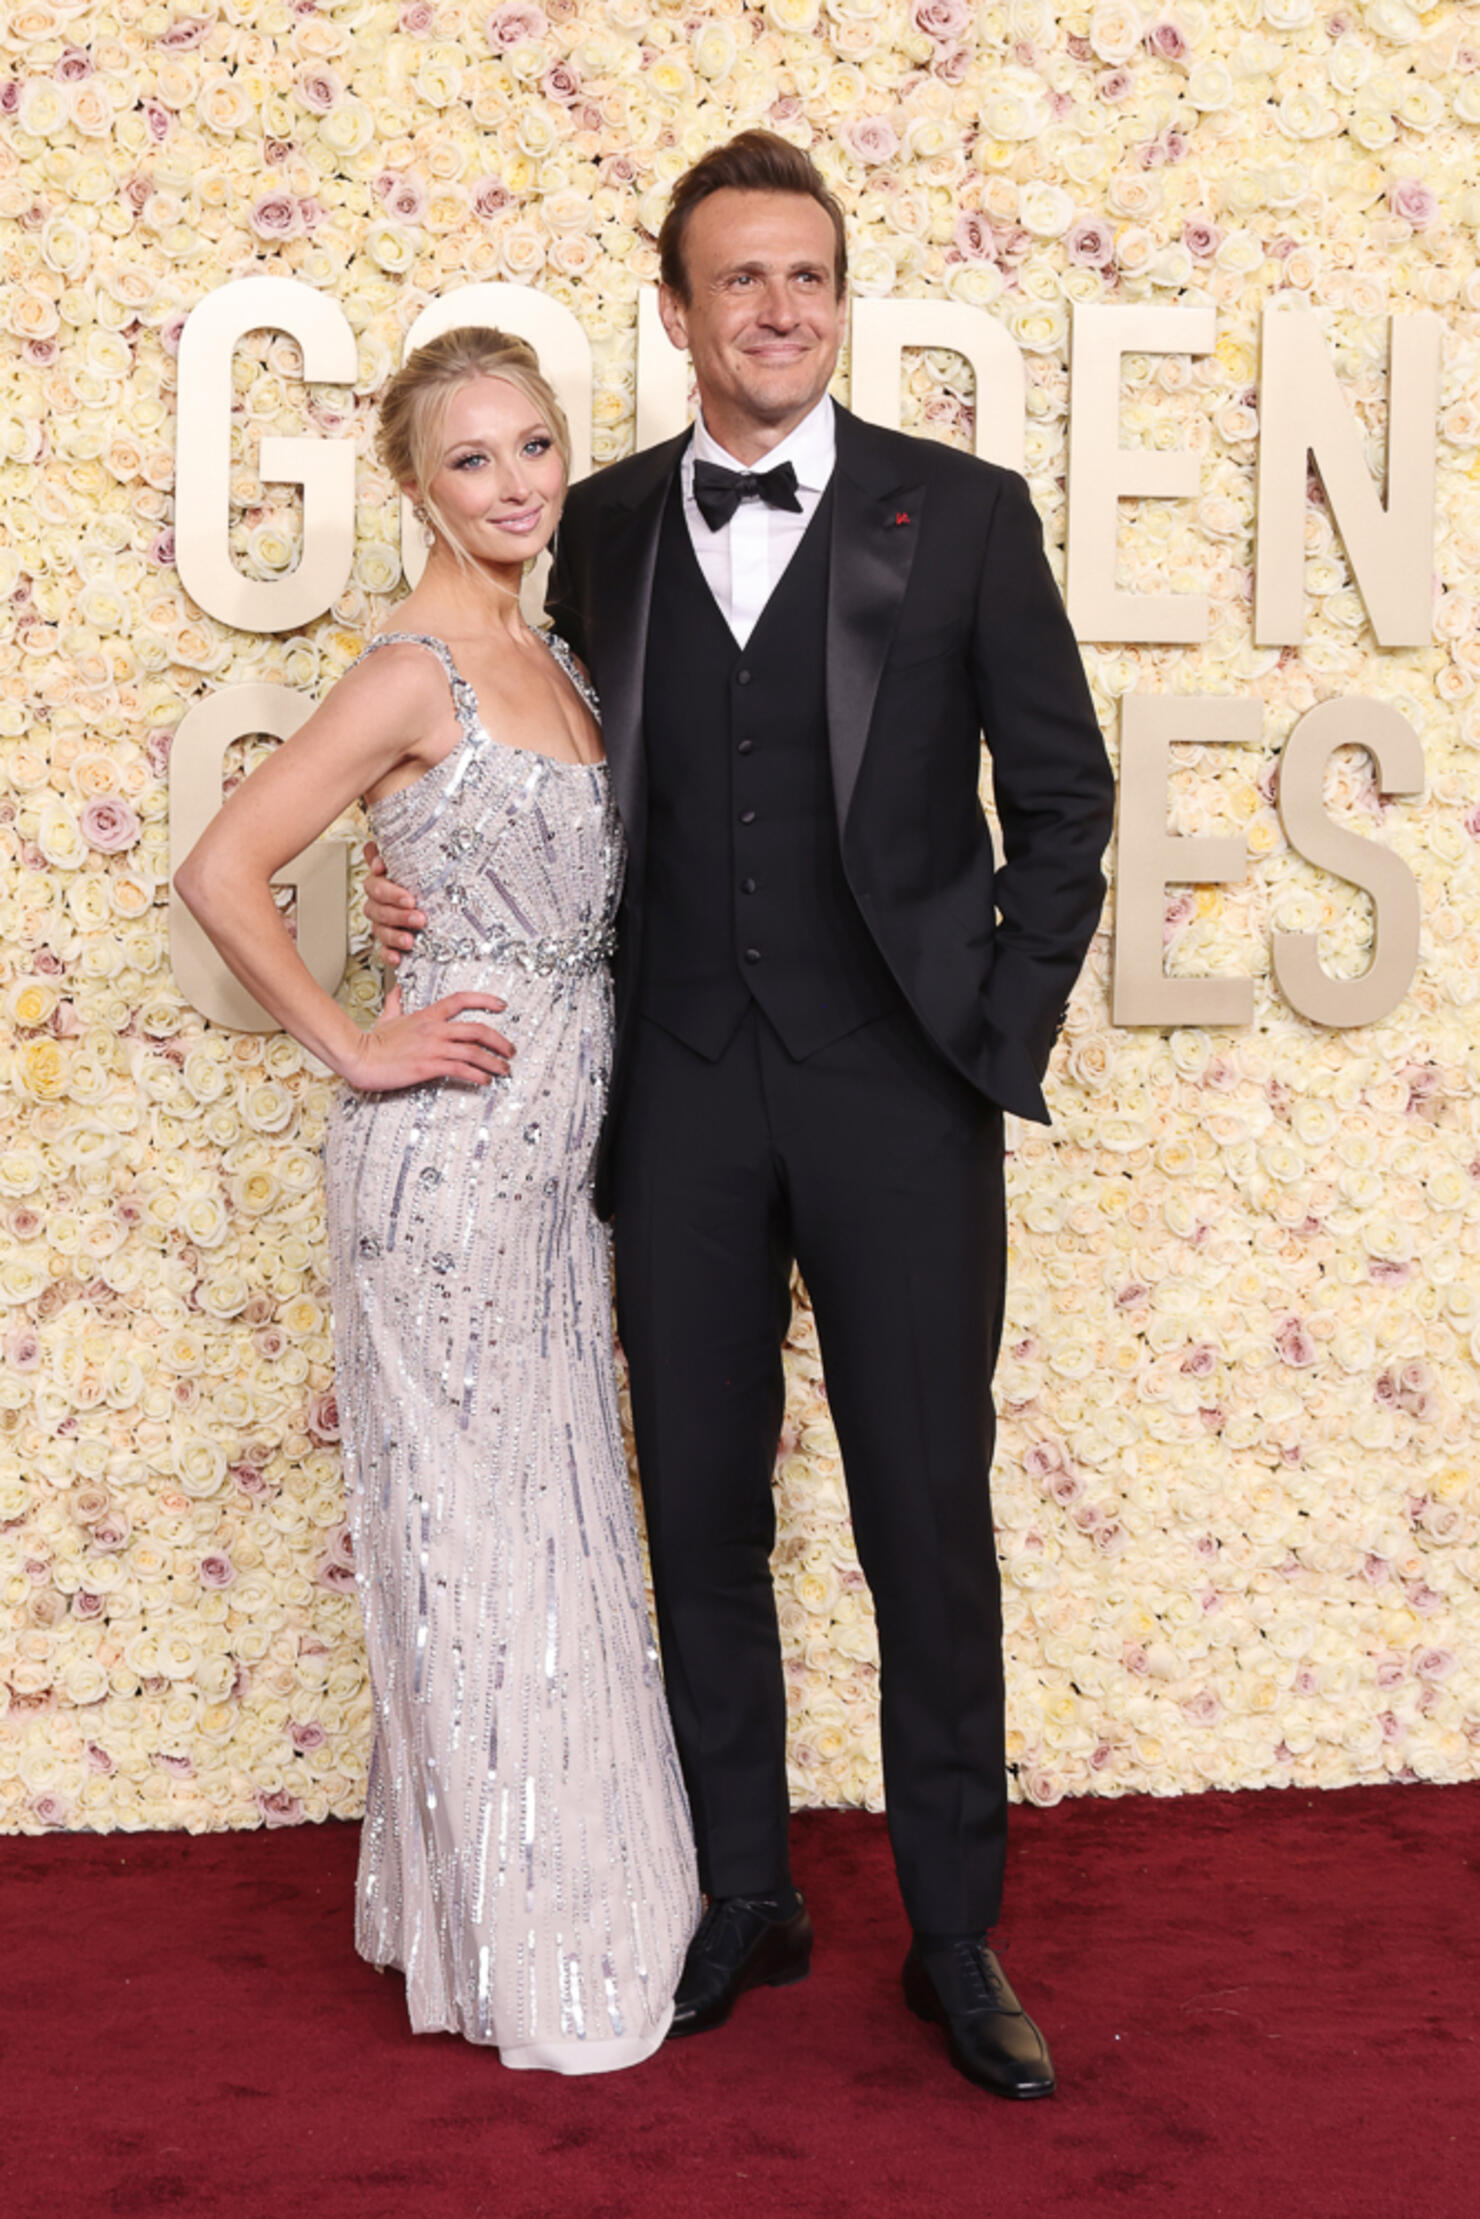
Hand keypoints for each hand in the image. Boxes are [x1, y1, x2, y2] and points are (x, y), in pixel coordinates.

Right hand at [342, 984, 514, 1091]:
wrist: (360, 1057)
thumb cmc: (372, 1041)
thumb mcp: (387, 1016)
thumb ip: (396, 1002)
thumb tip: (397, 989)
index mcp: (427, 1015)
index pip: (461, 1000)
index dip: (484, 1000)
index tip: (501, 1005)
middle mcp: (434, 1029)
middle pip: (477, 1029)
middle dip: (499, 1041)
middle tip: (510, 1050)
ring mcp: (433, 1047)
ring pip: (473, 1051)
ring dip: (493, 1062)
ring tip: (503, 1070)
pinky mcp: (429, 1066)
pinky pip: (461, 1069)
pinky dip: (477, 1075)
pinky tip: (484, 1081)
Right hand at [364, 838, 425, 968]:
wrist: (440, 911)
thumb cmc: (425, 884)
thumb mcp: (421, 865)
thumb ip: (403, 855)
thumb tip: (384, 854)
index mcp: (382, 883)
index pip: (375, 882)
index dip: (380, 879)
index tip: (385, 874)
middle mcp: (378, 903)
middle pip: (378, 906)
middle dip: (397, 910)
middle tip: (416, 912)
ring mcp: (382, 923)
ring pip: (380, 929)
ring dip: (394, 934)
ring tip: (410, 939)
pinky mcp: (390, 942)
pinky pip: (383, 950)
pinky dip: (389, 954)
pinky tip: (398, 956)